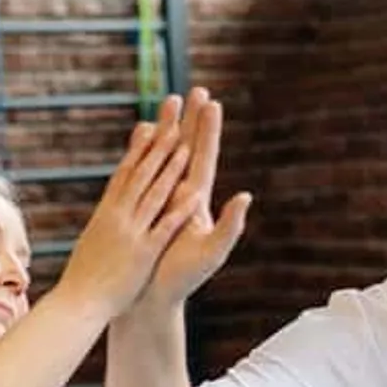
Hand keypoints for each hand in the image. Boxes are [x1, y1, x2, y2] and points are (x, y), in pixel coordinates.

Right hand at [58, 98, 198, 317]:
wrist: (78, 303)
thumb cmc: (83, 276)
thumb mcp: (93, 241)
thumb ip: (107, 221)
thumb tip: (110, 208)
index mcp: (107, 212)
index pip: (126, 173)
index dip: (140, 148)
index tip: (149, 126)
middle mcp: (118, 216)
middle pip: (142, 173)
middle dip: (159, 144)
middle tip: (172, 118)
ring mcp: (131, 232)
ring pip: (154, 194)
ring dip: (170, 168)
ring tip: (185, 143)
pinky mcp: (143, 252)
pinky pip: (164, 228)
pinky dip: (178, 210)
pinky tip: (194, 194)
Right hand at [139, 87, 251, 311]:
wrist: (151, 296)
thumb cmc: (183, 279)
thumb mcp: (212, 252)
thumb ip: (230, 225)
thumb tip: (245, 196)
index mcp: (196, 202)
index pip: (204, 158)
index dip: (207, 132)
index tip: (212, 104)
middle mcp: (180, 195)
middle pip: (186, 149)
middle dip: (189, 120)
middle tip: (194, 90)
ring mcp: (159, 199)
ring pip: (163, 155)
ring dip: (166, 128)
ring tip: (168, 101)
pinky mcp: (141, 206)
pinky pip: (141, 171)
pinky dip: (142, 150)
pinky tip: (141, 133)